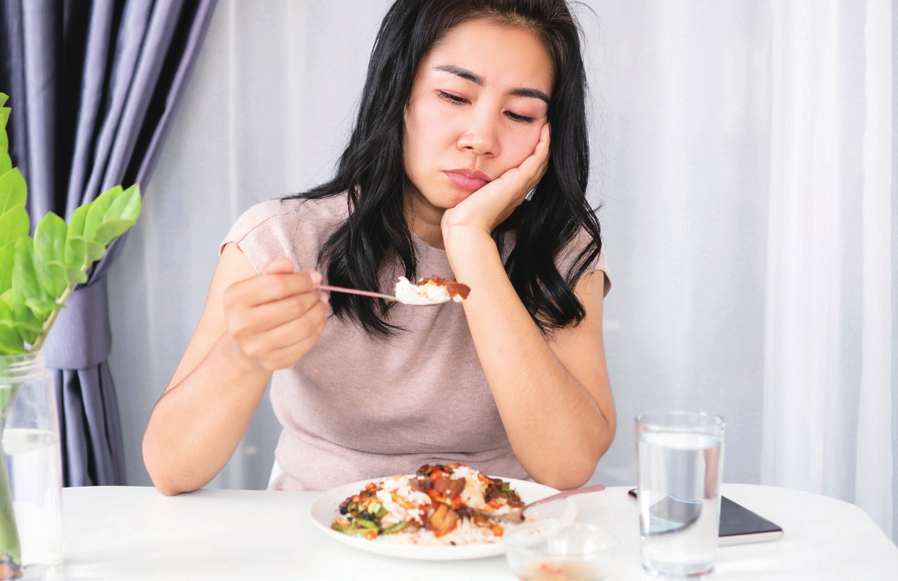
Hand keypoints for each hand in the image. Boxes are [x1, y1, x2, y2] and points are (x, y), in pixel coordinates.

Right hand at [222, 256, 327, 370]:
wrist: (243, 347)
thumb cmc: (254, 309)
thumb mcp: (256, 285)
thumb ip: (272, 271)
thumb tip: (287, 262)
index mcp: (235, 299)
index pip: (278, 285)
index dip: (302, 280)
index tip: (315, 278)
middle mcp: (241, 326)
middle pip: (293, 306)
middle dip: (312, 295)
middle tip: (318, 291)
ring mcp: (257, 348)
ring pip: (303, 326)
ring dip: (319, 311)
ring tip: (321, 302)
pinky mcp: (273, 362)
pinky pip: (306, 343)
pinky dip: (318, 328)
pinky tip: (319, 319)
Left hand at [442, 122, 549, 237]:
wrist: (467, 227)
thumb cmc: (462, 217)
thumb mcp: (469, 197)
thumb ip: (471, 188)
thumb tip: (462, 178)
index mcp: (508, 196)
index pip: (525, 174)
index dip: (530, 158)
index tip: (530, 141)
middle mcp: (518, 191)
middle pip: (537, 167)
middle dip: (542, 149)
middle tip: (546, 130)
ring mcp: (521, 186)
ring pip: (541, 162)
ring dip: (546, 143)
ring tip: (548, 127)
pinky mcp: (520, 181)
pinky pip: (538, 158)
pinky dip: (544, 143)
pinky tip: (546, 129)